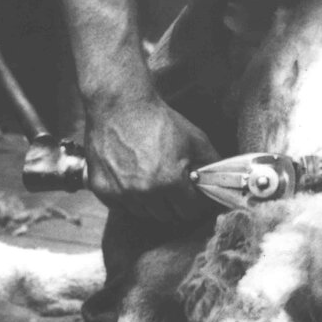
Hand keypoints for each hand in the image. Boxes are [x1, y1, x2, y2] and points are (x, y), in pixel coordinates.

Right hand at [84, 93, 217, 222]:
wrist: (120, 106)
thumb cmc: (160, 121)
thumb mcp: (195, 139)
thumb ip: (211, 164)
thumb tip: (219, 184)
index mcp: (170, 182)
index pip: (189, 211)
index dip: (195, 203)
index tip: (193, 194)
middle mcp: (145, 192)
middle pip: (167, 216)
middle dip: (174, 202)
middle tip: (173, 184)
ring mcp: (121, 193)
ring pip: (143, 213)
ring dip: (151, 201)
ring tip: (152, 177)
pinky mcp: (101, 189)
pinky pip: (121, 206)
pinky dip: (129, 197)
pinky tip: (133, 177)